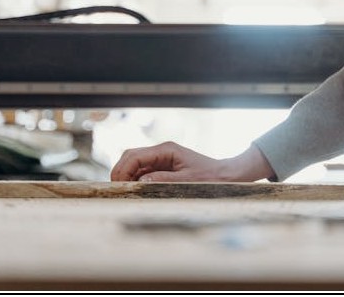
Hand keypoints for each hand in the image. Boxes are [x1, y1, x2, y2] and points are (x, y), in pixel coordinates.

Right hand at [110, 141, 273, 182]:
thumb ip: (162, 180)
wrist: (226, 176)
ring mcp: (161, 159)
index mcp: (165, 150)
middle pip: (130, 157)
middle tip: (117, 191)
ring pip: (134, 165)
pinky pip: (143, 172)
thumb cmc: (209, 178)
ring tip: (125, 193)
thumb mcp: (186, 181)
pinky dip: (136, 181)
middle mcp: (161, 151)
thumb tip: (140, 181)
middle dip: (120, 172)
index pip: (134, 156)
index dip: (122, 170)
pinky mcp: (163, 168)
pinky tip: (137, 192)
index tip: (117, 185)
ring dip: (128, 178)